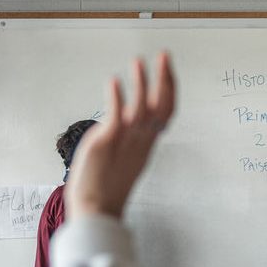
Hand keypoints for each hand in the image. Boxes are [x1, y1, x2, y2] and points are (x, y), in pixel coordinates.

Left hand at [67, 53, 175, 218]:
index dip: (170, 89)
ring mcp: (125, 142)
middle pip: (162, 106)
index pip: (166, 112)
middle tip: (164, 56)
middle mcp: (141, 141)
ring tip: (138, 62)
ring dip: (142, 83)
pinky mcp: (107, 144)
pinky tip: (114, 81)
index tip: (168, 70)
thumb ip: (128, 141)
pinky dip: (117, 98)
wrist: (96, 210)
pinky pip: (116, 117)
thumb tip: (124, 124)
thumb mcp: (124, 160)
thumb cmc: (106, 189)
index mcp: (147, 144)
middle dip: (164, 79)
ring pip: (142, 108)